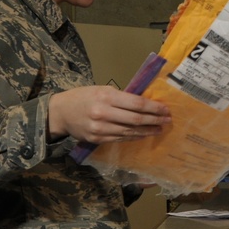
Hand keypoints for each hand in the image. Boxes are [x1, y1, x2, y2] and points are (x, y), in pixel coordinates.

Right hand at [48, 85, 170, 143]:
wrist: (61, 112)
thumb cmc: (83, 97)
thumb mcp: (102, 89)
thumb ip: (121, 96)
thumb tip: (145, 102)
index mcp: (106, 96)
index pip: (137, 103)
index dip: (154, 107)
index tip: (165, 109)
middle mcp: (104, 113)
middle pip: (136, 119)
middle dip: (155, 120)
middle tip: (167, 120)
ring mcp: (101, 128)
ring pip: (130, 131)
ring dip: (148, 131)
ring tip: (159, 128)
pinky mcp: (98, 139)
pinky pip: (121, 138)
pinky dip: (135, 137)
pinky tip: (144, 134)